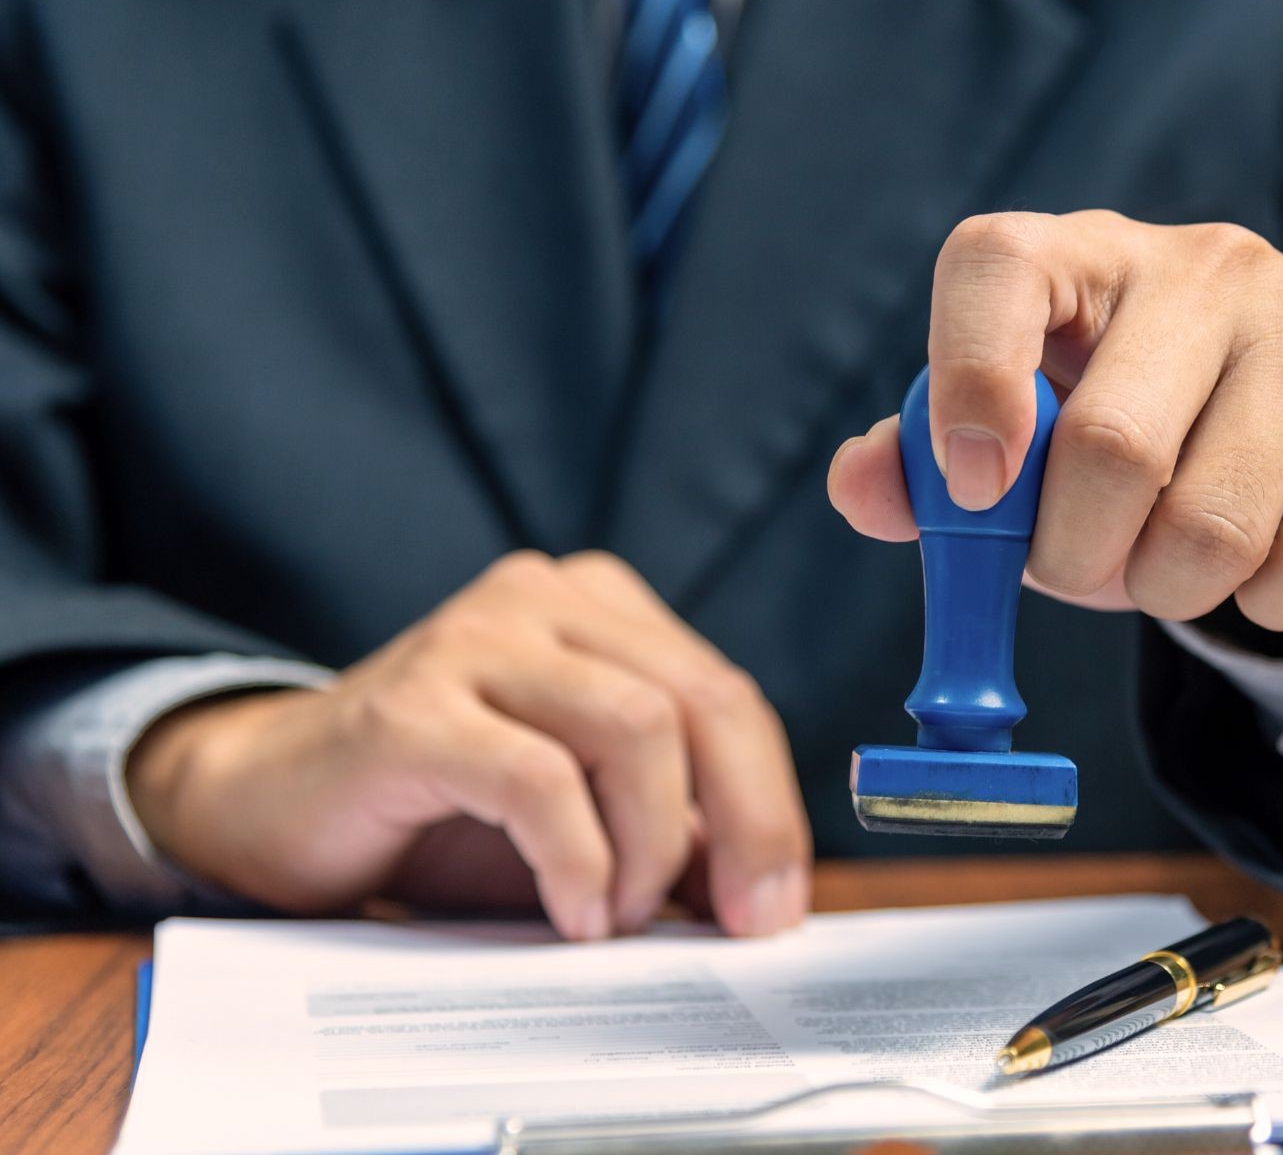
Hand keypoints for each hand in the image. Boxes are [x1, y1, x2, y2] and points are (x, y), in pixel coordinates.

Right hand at [127, 552, 810, 940]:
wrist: (268, 802)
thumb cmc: (438, 809)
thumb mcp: (581, 815)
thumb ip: (669, 829)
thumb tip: (765, 891)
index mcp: (599, 606)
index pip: (726, 695)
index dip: (770, 803)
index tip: (777, 902)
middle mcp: (542, 599)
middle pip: (700, 700)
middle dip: (745, 823)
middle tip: (742, 921)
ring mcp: (474, 640)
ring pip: (636, 726)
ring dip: (650, 843)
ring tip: (620, 915)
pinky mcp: (411, 708)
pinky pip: (538, 777)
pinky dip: (576, 857)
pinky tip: (573, 911)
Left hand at [829, 211, 1282, 646]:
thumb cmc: (1126, 425)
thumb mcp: (1018, 438)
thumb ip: (923, 465)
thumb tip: (864, 486)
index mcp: (1081, 254)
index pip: (997, 270)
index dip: (966, 384)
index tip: (971, 492)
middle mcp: (1205, 264)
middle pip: (1113, 445)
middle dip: (1077, 556)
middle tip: (1081, 571)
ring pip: (1217, 524)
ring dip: (1171, 592)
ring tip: (1170, 567)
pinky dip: (1266, 604)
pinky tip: (1260, 565)